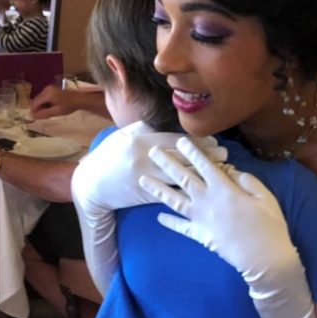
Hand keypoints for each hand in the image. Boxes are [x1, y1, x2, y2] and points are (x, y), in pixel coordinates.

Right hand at [30, 85, 79, 117]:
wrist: (79, 99)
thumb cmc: (69, 106)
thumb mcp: (56, 112)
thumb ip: (44, 113)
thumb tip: (32, 116)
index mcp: (47, 94)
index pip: (34, 103)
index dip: (33, 111)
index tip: (35, 118)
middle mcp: (46, 89)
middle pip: (36, 100)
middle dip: (38, 108)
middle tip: (45, 115)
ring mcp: (48, 88)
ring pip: (39, 99)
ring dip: (42, 106)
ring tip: (50, 111)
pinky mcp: (51, 88)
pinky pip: (44, 97)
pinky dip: (45, 103)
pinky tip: (52, 107)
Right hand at [73, 123, 228, 213]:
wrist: (92, 184)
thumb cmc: (111, 156)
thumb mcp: (124, 135)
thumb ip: (147, 127)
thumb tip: (169, 121)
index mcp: (139, 140)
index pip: (174, 140)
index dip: (196, 141)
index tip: (214, 141)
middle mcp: (144, 158)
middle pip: (181, 157)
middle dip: (205, 157)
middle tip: (225, 155)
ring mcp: (145, 179)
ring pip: (180, 176)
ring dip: (202, 174)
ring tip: (220, 171)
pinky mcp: (146, 196)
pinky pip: (171, 193)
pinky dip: (190, 191)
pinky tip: (204, 189)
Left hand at [140, 137, 297, 280]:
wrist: (263, 259)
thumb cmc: (269, 225)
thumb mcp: (264, 196)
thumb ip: (245, 180)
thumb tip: (229, 170)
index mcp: (224, 189)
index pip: (204, 165)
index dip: (191, 151)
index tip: (179, 140)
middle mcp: (207, 201)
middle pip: (183, 178)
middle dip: (167, 163)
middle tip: (152, 152)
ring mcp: (201, 220)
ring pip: (175, 201)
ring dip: (158, 189)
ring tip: (142, 180)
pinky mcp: (201, 236)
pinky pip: (181, 227)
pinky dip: (169, 222)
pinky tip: (158, 217)